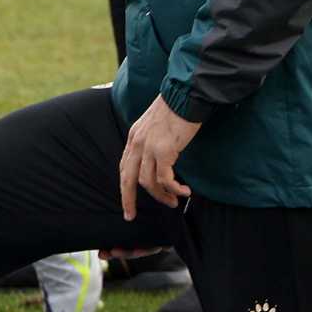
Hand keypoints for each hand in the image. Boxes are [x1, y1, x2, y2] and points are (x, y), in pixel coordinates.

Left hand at [117, 96, 198, 218]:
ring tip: (174, 202)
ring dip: (161, 196)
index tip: (127, 203)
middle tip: (131, 216)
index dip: (124, 187)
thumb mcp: (156, 124)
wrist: (187, 95)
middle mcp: (138, 143)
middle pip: (128, 179)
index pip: (124, 167)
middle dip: (128, 200)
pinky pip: (165, 179)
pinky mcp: (165, 151)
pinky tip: (185, 192)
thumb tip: (158, 159)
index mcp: (134, 137)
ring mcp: (149, 147)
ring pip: (148, 183)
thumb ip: (151, 141)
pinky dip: (174, 189)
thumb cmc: (177, 108)